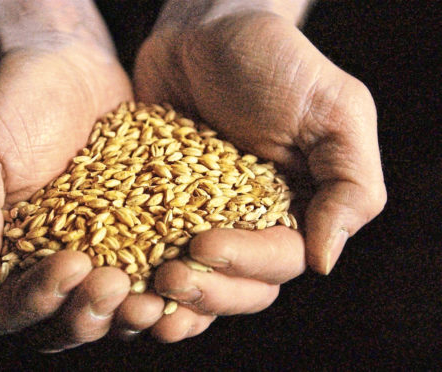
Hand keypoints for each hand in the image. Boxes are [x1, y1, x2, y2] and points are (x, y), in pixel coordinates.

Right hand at [0, 1, 137, 352]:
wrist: (68, 63)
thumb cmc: (11, 106)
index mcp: (6, 259)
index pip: (17, 310)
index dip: (44, 300)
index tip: (71, 263)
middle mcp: (53, 265)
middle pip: (70, 323)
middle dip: (92, 314)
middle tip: (114, 283)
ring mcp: (104, 253)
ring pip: (116, 309)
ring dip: (133, 313)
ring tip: (154, 297)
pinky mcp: (144, 234)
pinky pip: (155, 273)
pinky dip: (169, 286)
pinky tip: (185, 277)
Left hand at [132, 1, 386, 338]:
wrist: (201, 33)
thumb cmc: (271, 61)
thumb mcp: (334, 111)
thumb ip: (349, 185)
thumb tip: (324, 261)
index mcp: (297, 210)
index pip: (280, 263)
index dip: (245, 265)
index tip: (204, 244)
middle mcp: (250, 225)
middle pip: (238, 288)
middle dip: (207, 293)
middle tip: (170, 276)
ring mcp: (201, 221)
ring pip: (195, 284)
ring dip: (171, 303)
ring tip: (140, 299)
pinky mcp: (158, 210)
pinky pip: (150, 255)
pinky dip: (137, 276)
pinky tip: (116, 281)